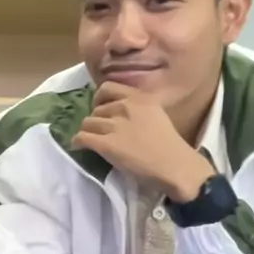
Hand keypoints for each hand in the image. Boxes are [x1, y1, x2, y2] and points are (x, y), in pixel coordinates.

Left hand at [72, 82, 214, 201]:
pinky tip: (79, 147)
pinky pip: (82, 138)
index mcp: (139, 98)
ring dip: (87, 131)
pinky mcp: (106, 144)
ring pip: (87, 123)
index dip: (99, 98)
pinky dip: (78, 143)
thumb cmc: (170, 146)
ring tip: (91, 141)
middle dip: (96, 120)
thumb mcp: (158, 114)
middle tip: (100, 131)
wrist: (175, 166)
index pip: (107, 88)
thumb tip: (121, 112)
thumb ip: (140, 108)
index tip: (100, 107)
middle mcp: (125, 107)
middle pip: (96, 110)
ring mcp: (114, 125)